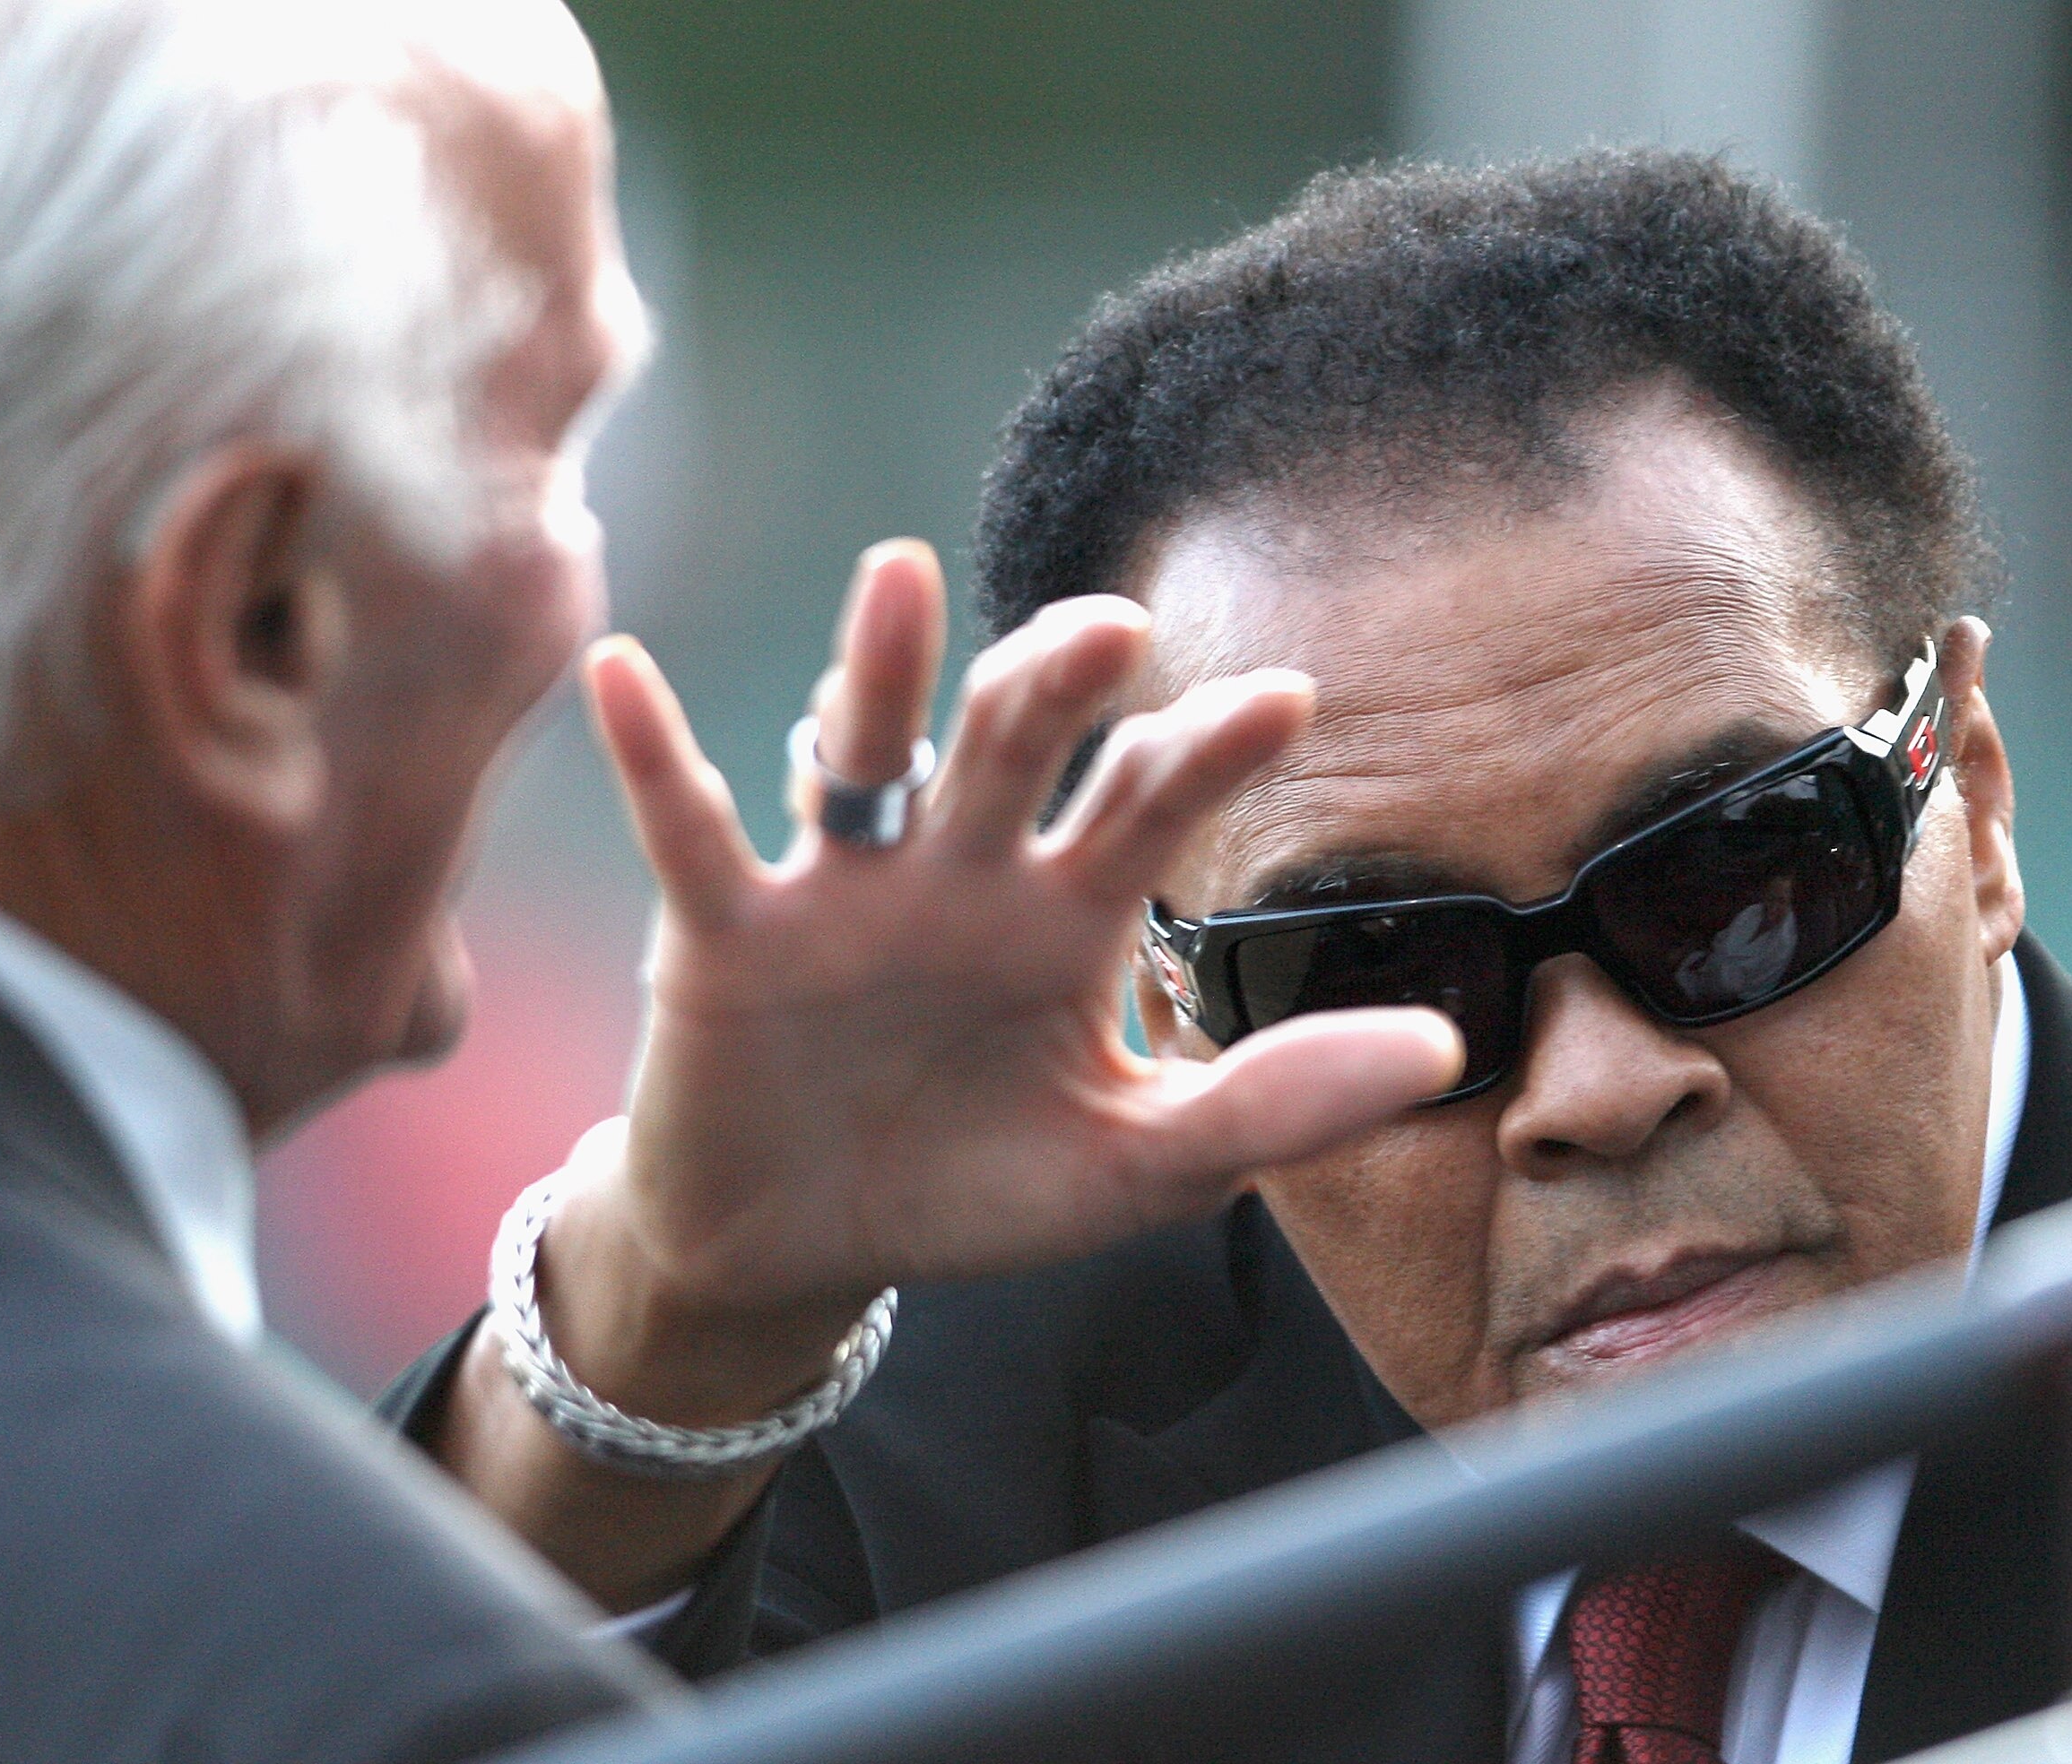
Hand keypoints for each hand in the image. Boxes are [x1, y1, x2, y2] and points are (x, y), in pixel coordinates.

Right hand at [553, 539, 1459, 1410]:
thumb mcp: (1136, 1164)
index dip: (1206, 750)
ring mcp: (841, 890)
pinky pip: (688, 831)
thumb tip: (1447, 1053)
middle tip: (1111, 631)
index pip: (1146, 800)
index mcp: (1067, 912)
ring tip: (901, 575)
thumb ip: (1276, 1106)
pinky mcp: (727, 932)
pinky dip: (654, 757)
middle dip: (1056, 683)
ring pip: (866, 753)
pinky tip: (624, 673)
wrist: (804, 1251)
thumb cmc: (975, 1187)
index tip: (1285, 700)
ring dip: (881, 668)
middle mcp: (962, 871)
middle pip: (1015, 743)